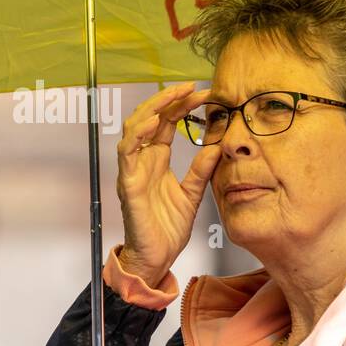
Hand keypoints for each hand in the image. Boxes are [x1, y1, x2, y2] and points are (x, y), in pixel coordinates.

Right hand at [116, 82, 221, 285]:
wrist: (156, 257)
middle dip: (168, 99)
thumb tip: (217, 146)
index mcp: (157, 160)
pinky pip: (127, 153)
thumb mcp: (192, 194)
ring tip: (171, 95)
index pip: (166, 122)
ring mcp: (133, 170)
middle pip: (149, 117)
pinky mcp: (128, 184)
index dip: (182, 104)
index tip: (205, 93)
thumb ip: (201, 170)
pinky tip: (153, 122)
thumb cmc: (167, 228)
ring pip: (134, 128)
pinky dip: (138, 135)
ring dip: (152, 108)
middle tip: (191, 87)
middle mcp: (143, 161)